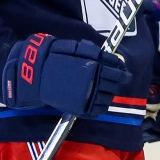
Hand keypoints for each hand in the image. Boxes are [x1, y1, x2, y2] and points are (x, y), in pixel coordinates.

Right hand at [2, 33, 130, 118]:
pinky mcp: (80, 108)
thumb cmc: (53, 58)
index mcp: (93, 65)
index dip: (123, 71)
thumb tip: (112, 58)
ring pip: (108, 97)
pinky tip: (99, 102)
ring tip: (107, 90)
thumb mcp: (75, 49)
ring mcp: (87, 95)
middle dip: (119, 81)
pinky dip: (101, 107)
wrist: (34, 74)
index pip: (117, 70)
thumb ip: (94, 52)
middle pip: (115, 83)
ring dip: (110, 94)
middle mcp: (93, 80)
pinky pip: (98, 110)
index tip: (125, 72)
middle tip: (120, 79)